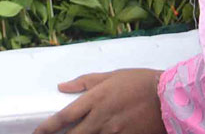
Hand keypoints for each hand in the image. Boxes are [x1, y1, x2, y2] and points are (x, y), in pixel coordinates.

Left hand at [34, 68, 162, 133]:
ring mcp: (113, 132)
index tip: (37, 132)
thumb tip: (62, 86)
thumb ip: (85, 82)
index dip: (48, 126)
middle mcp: (100, 118)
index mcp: (95, 99)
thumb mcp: (110, 76)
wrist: (168, 96)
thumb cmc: (139, 81)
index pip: (65, 116)